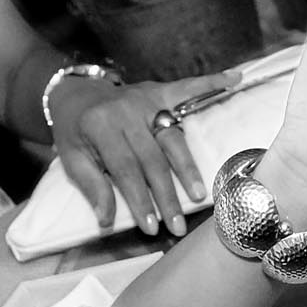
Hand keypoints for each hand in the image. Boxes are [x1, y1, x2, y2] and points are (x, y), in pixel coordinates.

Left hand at [51, 72, 229, 236]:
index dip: (139, 199)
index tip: (151, 227)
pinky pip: (189, 89)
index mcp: (99, 126)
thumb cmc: (75, 130)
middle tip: (177, 225)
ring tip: (200, 196)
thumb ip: (91, 186)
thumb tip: (106, 221)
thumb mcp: (71, 158)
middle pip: (153, 160)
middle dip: (166, 196)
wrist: (76, 92)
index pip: (125, 169)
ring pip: (174, 139)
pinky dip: (213, 84)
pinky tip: (235, 79)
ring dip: (188, 169)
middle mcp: (126, 112)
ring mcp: (147, 100)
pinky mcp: (161, 92)